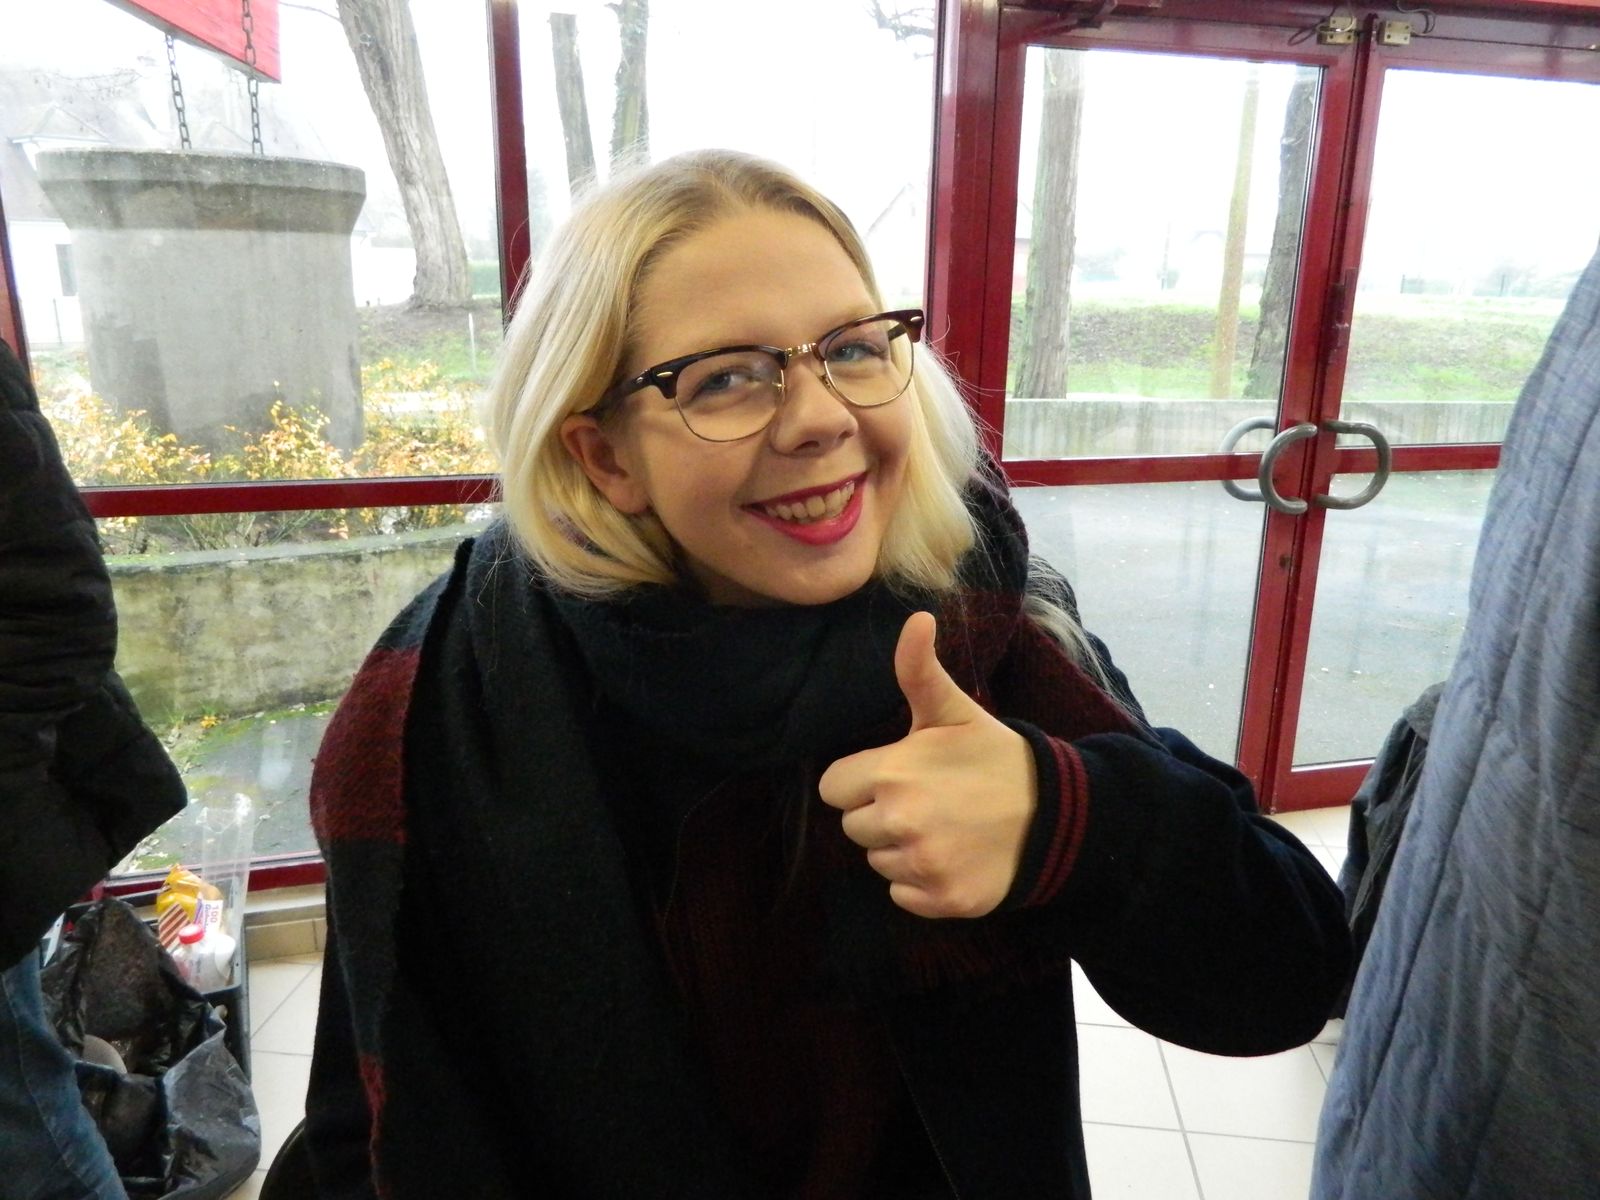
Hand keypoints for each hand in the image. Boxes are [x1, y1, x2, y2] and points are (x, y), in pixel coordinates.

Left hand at [818, 611, 1037, 918]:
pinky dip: (921, 883)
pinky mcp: (942, 900)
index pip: (833, 788)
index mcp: (891, 773)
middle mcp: (899, 823)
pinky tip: (952, 857)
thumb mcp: (954, 711)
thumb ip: (919, 670)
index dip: (861, 781)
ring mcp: (922, 865)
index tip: (899, 774)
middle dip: (880, 813)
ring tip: (943, 826)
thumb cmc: (994, 757)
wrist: (1056, 814)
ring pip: (877, 861)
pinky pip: (901, 895)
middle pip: (852, 827)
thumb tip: (916, 618)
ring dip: (900, 849)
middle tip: (926, 800)